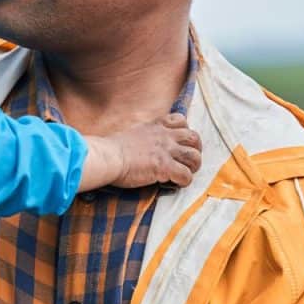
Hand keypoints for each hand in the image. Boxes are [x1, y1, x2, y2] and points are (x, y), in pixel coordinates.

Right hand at [81, 114, 201, 190]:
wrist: (108, 157)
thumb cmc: (113, 148)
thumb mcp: (133, 133)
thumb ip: (144, 136)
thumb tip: (144, 146)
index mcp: (156, 126)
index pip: (181, 120)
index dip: (185, 132)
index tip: (180, 142)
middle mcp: (164, 136)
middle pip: (194, 138)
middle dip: (196, 149)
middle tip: (189, 160)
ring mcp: (166, 150)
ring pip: (194, 156)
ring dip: (193, 166)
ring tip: (187, 173)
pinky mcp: (165, 167)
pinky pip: (186, 175)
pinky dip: (184, 181)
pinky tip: (176, 183)